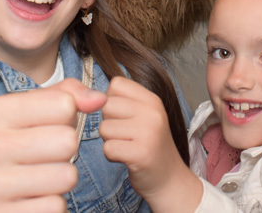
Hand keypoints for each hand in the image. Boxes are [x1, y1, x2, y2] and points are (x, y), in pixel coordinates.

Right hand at [0, 79, 106, 211]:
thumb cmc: (14, 145)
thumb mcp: (31, 111)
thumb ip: (68, 94)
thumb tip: (99, 99)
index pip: (64, 104)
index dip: (65, 118)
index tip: (44, 128)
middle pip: (68, 141)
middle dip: (65, 151)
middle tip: (44, 157)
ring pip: (67, 176)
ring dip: (61, 179)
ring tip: (38, 178)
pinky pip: (56, 207)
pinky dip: (52, 205)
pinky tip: (31, 199)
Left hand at [99, 77, 200, 212]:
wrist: (169, 178)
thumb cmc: (149, 145)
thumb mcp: (145, 115)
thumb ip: (124, 100)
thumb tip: (93, 95)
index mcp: (152, 99)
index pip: (116, 84)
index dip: (111, 99)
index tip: (123, 115)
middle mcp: (153, 112)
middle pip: (106, 105)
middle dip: (108, 122)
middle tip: (125, 134)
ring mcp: (148, 132)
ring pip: (104, 128)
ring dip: (109, 140)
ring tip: (127, 146)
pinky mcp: (141, 154)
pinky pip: (107, 148)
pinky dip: (112, 155)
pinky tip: (126, 157)